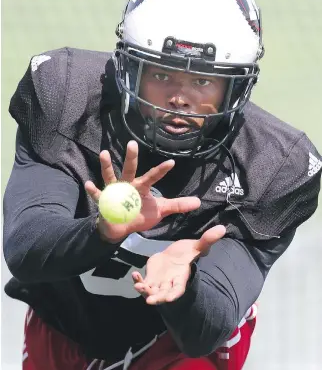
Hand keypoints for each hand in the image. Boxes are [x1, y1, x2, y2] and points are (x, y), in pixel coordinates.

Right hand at [85, 140, 200, 242]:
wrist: (122, 226)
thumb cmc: (140, 213)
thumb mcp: (160, 210)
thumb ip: (177, 205)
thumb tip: (198, 202)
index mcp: (142, 186)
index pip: (153, 177)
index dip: (162, 170)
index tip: (172, 162)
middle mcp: (128, 185)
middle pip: (130, 169)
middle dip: (131, 157)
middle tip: (132, 143)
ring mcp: (114, 191)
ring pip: (110, 176)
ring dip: (107, 166)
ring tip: (104, 153)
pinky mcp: (104, 201)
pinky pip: (97, 195)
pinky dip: (93, 190)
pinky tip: (89, 184)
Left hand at [132, 225, 225, 304]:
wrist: (173, 255)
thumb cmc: (186, 253)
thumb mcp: (196, 246)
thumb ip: (207, 240)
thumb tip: (222, 228)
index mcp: (180, 278)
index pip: (178, 289)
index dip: (175, 294)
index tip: (170, 299)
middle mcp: (169, 284)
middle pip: (163, 294)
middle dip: (157, 298)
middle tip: (150, 301)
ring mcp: (158, 283)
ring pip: (151, 291)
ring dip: (144, 291)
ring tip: (138, 286)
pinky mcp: (149, 278)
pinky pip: (143, 283)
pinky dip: (138, 280)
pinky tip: (134, 275)